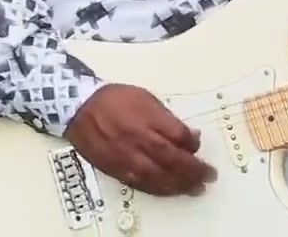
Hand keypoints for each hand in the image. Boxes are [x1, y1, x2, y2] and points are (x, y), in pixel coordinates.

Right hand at [65, 84, 215, 196]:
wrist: (78, 108)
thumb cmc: (114, 100)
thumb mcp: (144, 98)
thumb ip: (167, 118)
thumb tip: (190, 136)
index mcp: (146, 119)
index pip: (179, 137)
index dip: (192, 144)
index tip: (197, 146)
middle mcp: (138, 140)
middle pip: (173, 161)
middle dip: (194, 171)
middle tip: (209, 176)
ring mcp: (126, 158)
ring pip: (159, 178)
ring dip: (180, 185)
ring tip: (195, 188)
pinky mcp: (116, 169)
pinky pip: (142, 184)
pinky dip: (159, 189)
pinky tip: (170, 189)